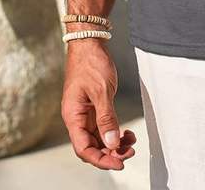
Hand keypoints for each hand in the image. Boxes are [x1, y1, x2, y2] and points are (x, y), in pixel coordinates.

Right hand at [61, 38, 136, 169]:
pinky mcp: (93, 106)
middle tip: (130, 152)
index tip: (119, 163)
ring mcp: (85, 112)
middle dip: (110, 153)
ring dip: (114, 143)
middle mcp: (77, 118)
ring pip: (98, 138)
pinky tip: (126, 133)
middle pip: (91, 146)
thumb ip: (106, 118)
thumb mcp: (101, 91)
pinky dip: (114, 132)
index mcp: (73, 116)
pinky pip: (102, 126)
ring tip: (131, 143)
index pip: (84, 148)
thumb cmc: (91, 63)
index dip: (101, 159)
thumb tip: (111, 143)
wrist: (89, 43)